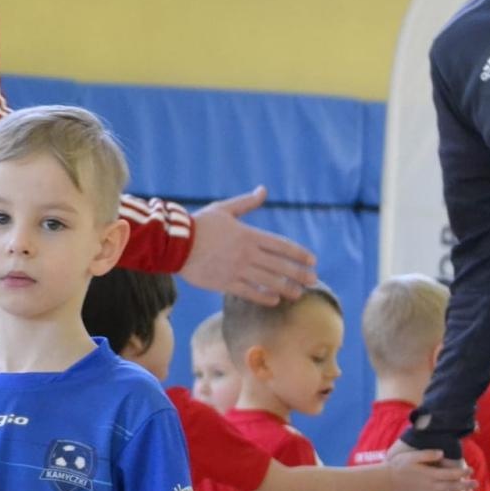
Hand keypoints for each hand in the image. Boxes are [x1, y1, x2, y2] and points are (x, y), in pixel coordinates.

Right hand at [179, 186, 317, 304]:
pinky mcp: (225, 283)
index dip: (299, 254)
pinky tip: (275, 300)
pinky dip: (264, 297)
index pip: (281, 246)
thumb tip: (263, 190)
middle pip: (280, 266)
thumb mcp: (224, 209)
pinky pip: (249, 292)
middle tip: (314, 280)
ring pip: (268, 282)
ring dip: (287, 288)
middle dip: (300, 274)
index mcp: (248, 235)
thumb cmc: (200, 224)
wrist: (175, 243)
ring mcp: (237, 270)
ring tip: (299, 293)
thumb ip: (246, 202)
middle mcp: (246, 253)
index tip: (312, 260)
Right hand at [385, 447, 473, 490]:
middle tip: (476, 483)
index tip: (470, 470)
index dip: (462, 472)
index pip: (450, 473)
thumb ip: (428, 454)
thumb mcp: (412, 456)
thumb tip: (442, 453)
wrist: (385, 481)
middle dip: (465, 485)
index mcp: (430, 474)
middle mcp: (431, 486)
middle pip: (452, 486)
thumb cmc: (398, 465)